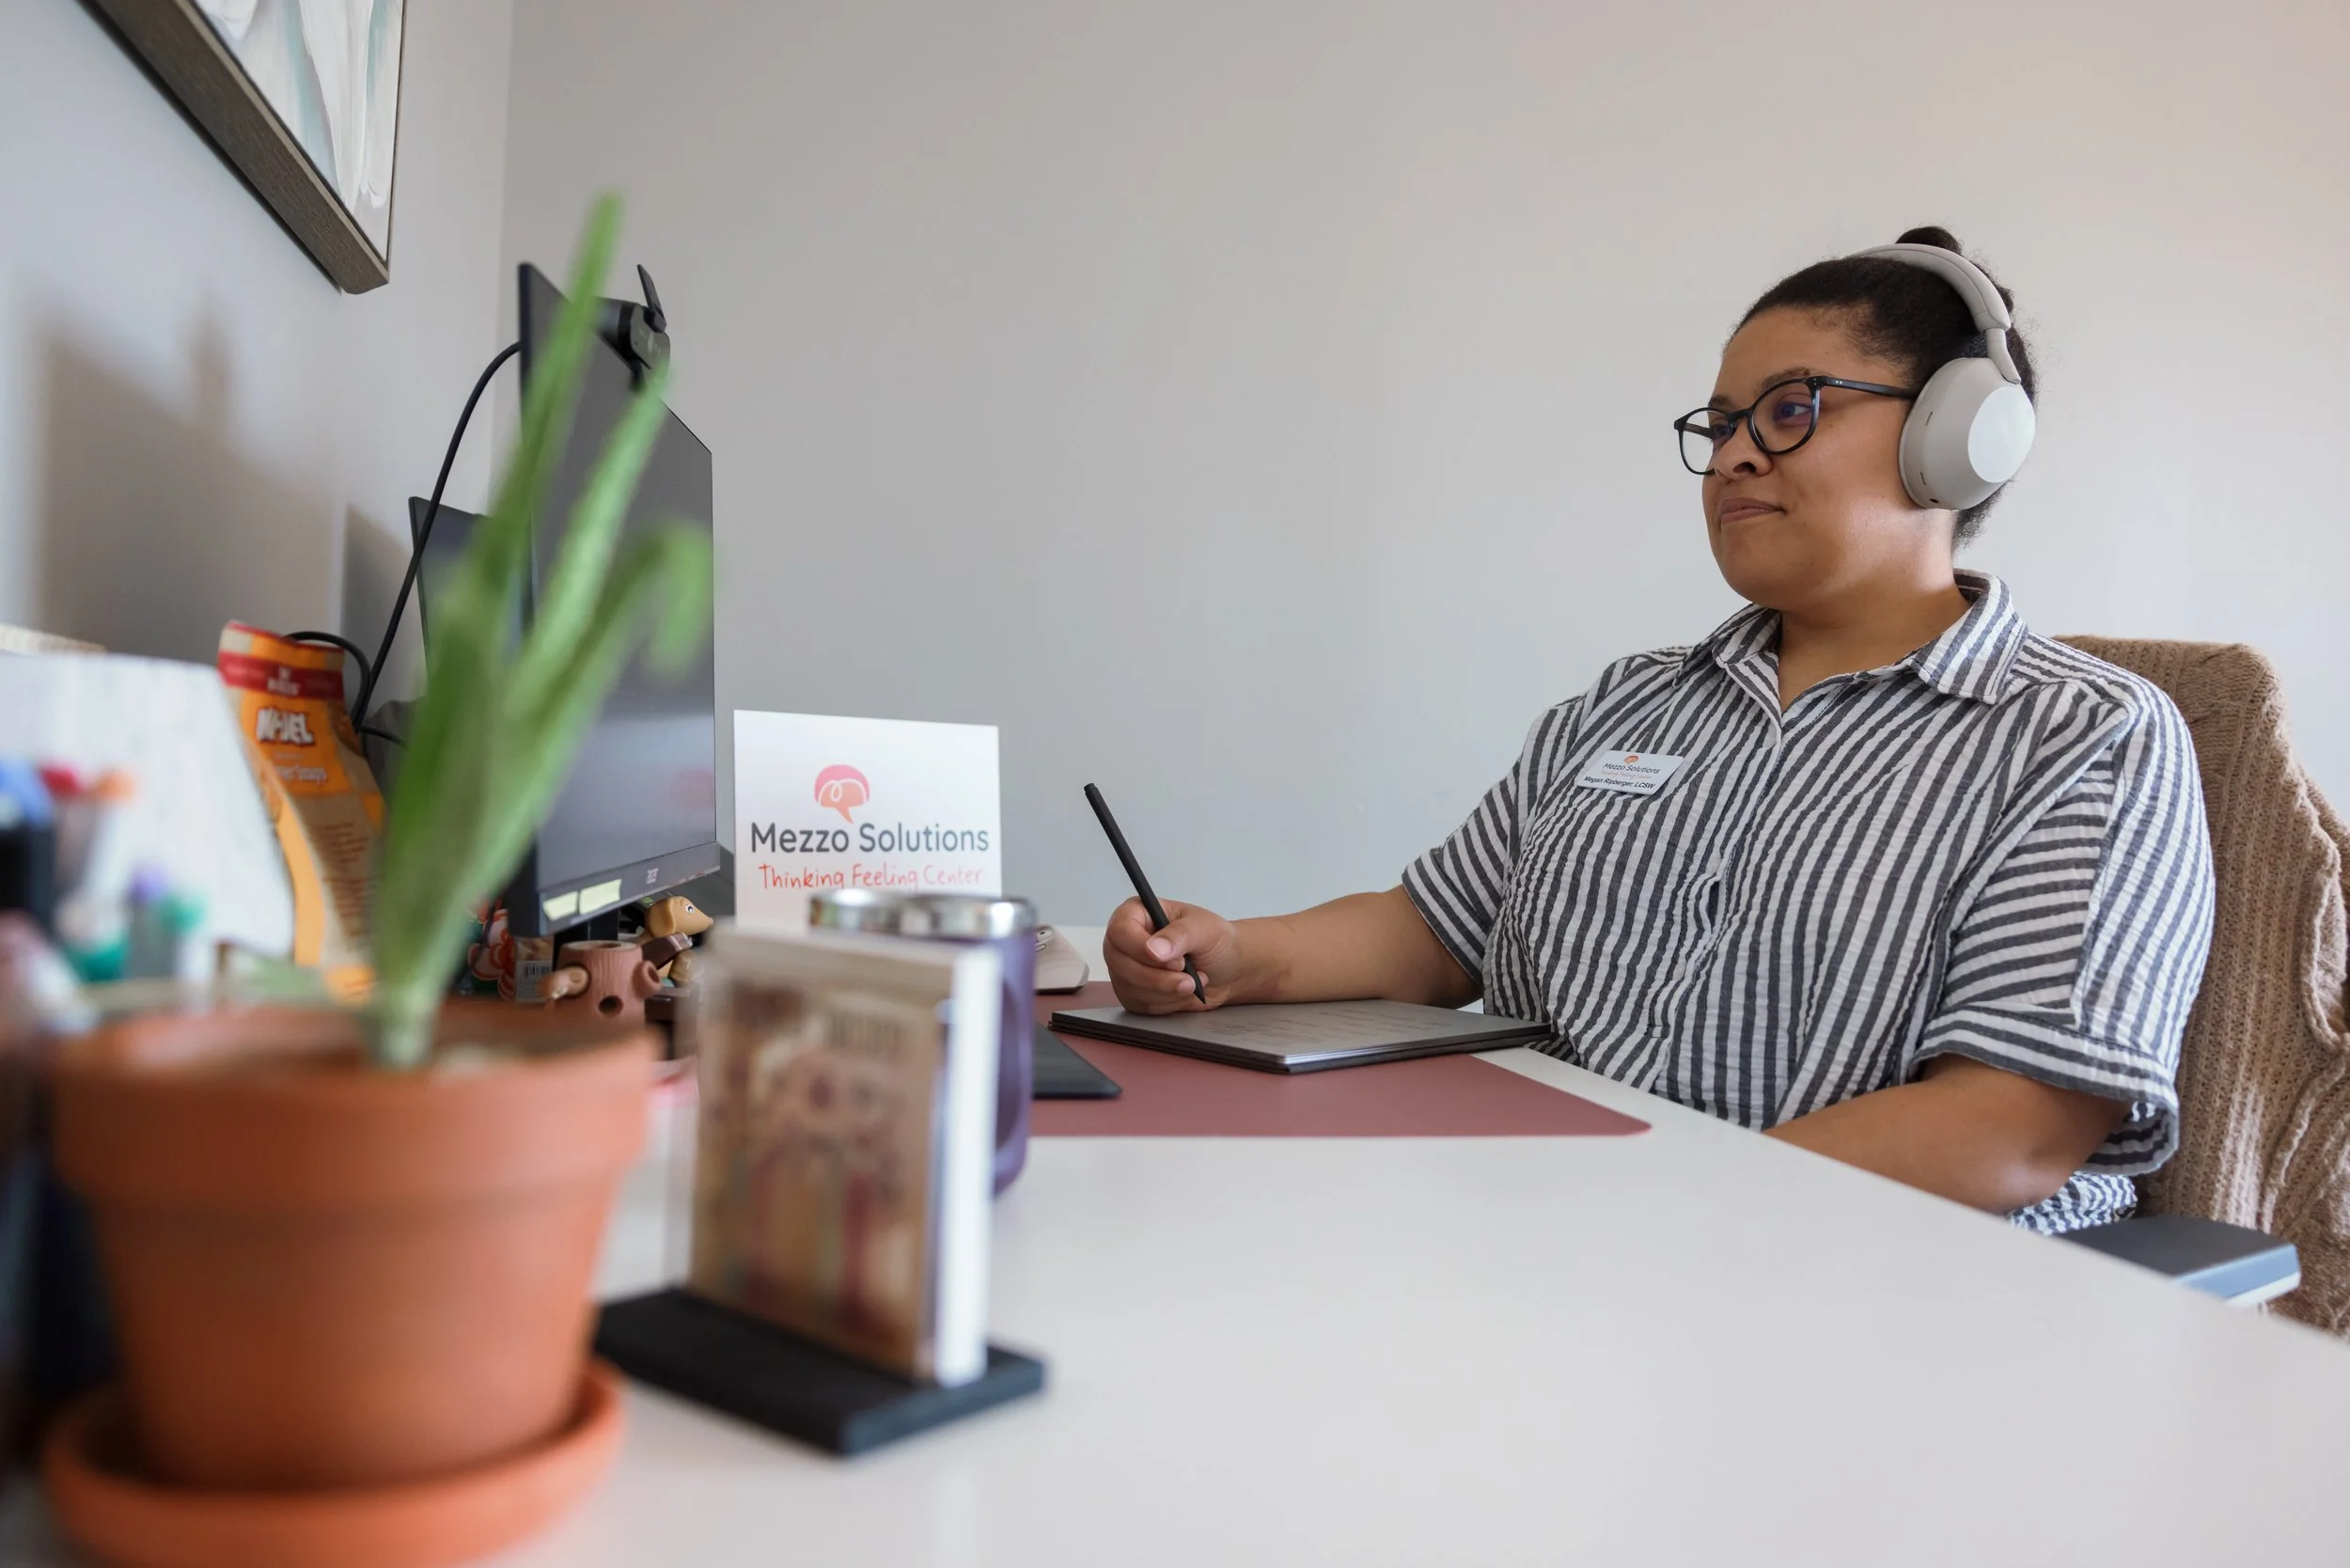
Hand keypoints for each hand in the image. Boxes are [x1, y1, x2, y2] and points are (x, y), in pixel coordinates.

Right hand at [1104, 897, 1242, 1013]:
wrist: (1228, 969)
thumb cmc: (1216, 941)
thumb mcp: (1204, 929)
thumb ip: (1179, 935)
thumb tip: (1154, 948)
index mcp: (1137, 913)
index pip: (1120, 931)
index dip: (1142, 948)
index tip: (1174, 960)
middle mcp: (1125, 941)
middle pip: (1121, 964)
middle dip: (1160, 977)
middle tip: (1189, 976)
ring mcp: (1125, 968)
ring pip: (1131, 988)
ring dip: (1168, 991)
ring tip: (1192, 981)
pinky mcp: (1132, 993)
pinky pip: (1140, 1005)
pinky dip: (1167, 1003)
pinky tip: (1182, 992)